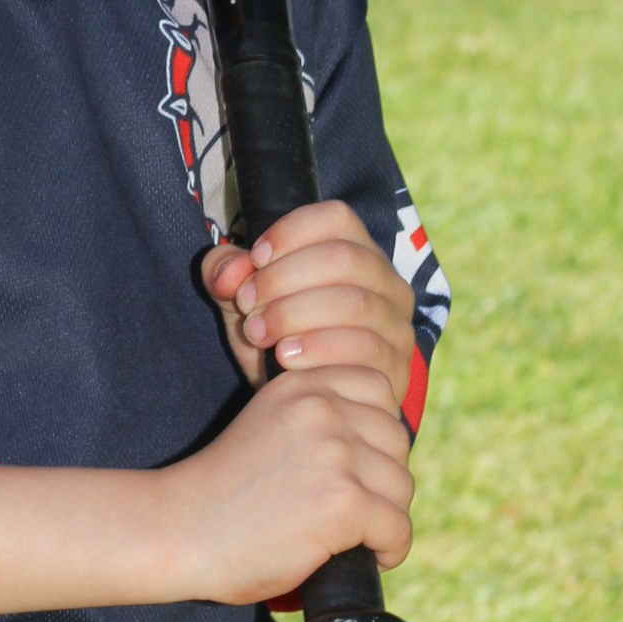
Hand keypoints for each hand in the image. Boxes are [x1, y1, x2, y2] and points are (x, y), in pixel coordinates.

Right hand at [171, 362, 414, 606]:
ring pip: (401, 487)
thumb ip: (315, 420)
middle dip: (382, 480)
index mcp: (302, 385)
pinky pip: (398, 529)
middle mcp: (321, 408)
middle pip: (396, 441)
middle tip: (352, 512)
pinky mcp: (342, 502)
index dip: (375, 436)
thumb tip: (381, 447)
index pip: (380, 391)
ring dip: (385, 517)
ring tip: (355, 538)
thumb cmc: (220, 492)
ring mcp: (334, 453)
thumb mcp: (268, 425)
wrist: (178, 530)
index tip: (354, 469)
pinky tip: (366, 559)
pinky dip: (390, 551)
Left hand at [201, 200, 414, 410]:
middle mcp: (387, 283)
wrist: (304, 404)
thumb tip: (229, 272)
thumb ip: (226, 276)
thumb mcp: (245, 303)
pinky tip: (285, 359)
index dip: (291, 232)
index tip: (255, 259)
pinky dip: (319, 350)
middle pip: (344, 258)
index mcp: (356, 252)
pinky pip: (366, 348)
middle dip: (284, 278)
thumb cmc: (278, 339)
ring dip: (296, 314)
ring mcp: (396, 324)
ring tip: (258, 332)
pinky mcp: (396, 366)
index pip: (336, 218)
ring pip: (356, 303)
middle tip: (247, 304)